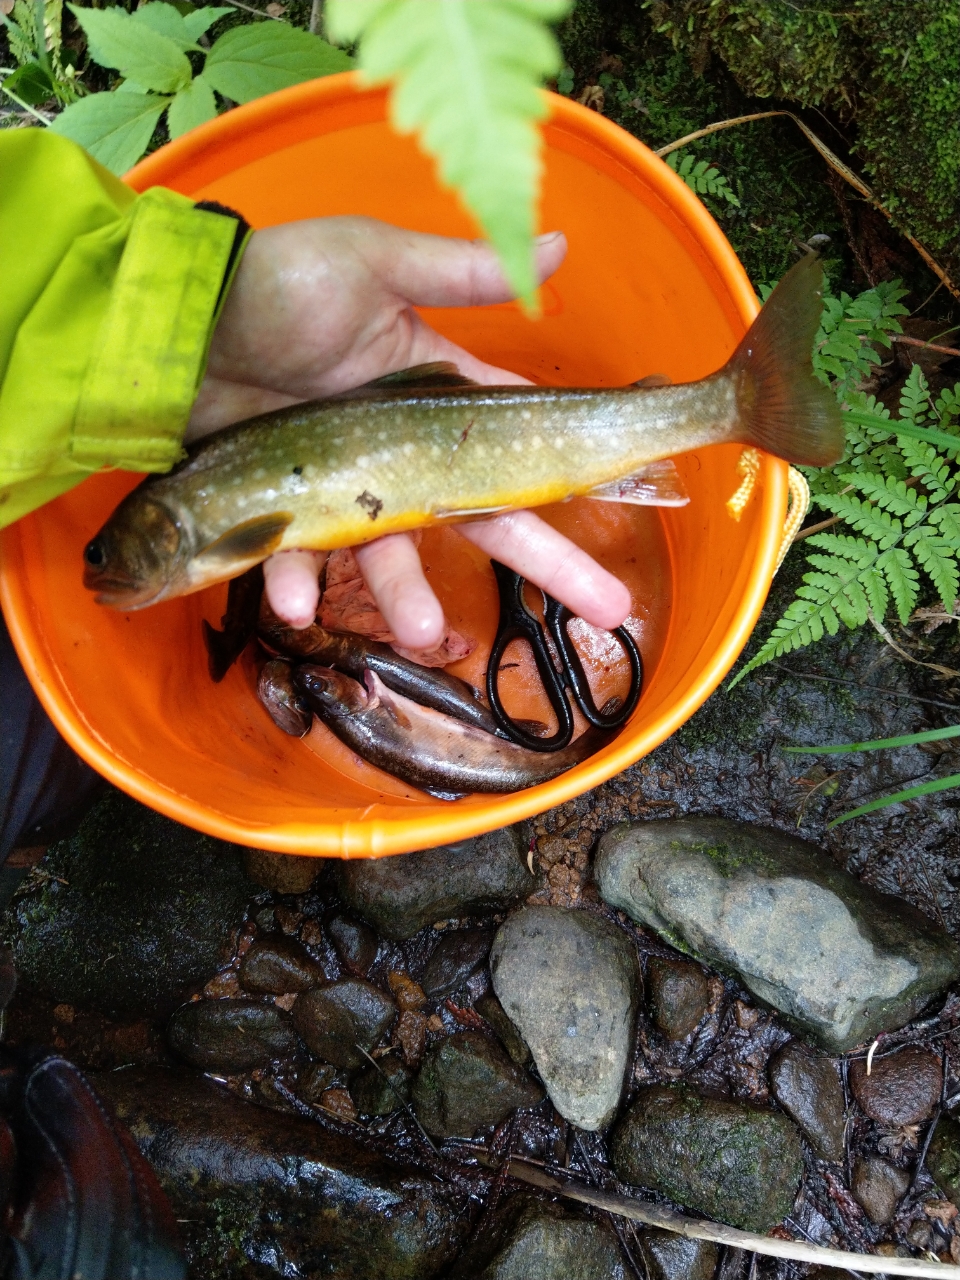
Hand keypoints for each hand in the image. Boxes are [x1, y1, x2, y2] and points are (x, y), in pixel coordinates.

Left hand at [191, 216, 630, 647]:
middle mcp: (399, 451)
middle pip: (486, 517)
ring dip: (411, 596)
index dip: (572, 468)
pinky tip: (293, 603)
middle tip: (608, 606)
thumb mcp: (375, 264)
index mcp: (433, 393)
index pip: (517, 438)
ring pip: (394, 555)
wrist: (176, 320)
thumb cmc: (278, 282)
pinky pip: (299, 557)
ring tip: (427, 635)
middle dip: (547, 563)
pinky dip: (296, 581)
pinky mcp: (286, 509)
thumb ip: (461, 272)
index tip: (632, 495)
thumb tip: (561, 244)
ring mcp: (344, 487)